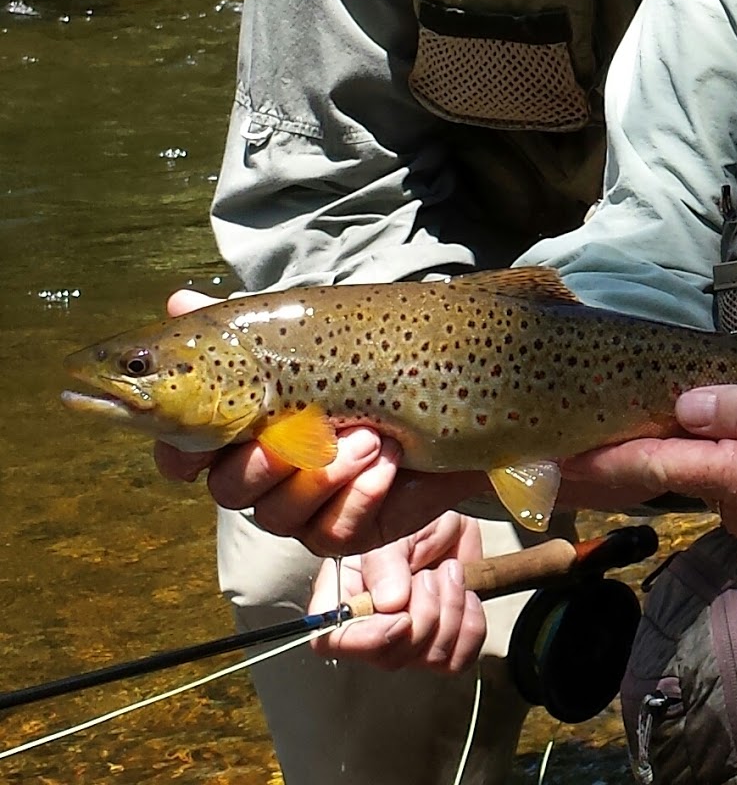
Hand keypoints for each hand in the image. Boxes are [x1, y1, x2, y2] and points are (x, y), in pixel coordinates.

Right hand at [152, 288, 492, 555]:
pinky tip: (388, 460)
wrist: (465, 386)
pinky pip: (335, 532)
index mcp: (247, 424)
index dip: (180, 453)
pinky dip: (360, 495)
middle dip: (262, 461)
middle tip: (310, 428)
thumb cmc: (381, 359)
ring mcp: (308, 504)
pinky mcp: (353, 526)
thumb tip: (178, 297)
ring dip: (324, 474)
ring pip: (279, 514)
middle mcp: (269, 471)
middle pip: (228, 488)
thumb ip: (245, 325)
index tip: (194, 447)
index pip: (185, 453)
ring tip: (371, 436)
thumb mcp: (316, 334)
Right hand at [307, 512, 487, 672]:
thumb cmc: (413, 516)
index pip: (334, 640)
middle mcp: (372, 624)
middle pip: (390, 656)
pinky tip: (467, 595)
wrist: (452, 520)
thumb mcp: (394, 529)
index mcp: (345, 594)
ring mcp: (408, 637)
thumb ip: (386, 563)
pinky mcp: (442, 642)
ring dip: (450, 611)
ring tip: (449, 574)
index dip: (367, 639)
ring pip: (428, 658)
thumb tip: (389, 603)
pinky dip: (470, 627)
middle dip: (424, 613)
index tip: (402, 618)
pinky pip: (458, 659)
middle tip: (430, 574)